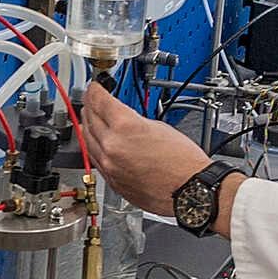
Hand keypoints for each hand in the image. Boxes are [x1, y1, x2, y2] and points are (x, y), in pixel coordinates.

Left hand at [80, 87, 213, 219]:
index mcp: (125, 127)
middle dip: (90, 105)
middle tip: (91, 99)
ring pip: (87, 140)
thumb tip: (119, 120)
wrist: (190, 191)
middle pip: (89, 119)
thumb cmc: (184, 162)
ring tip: (90, 118)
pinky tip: (97, 142)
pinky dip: (95, 147)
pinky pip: (95, 159)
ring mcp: (109, 166)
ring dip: (88, 126)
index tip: (95, 87)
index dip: (95, 90)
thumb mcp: (158, 126)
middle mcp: (112, 146)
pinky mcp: (111, 181)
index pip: (99, 100)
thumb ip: (132, 121)